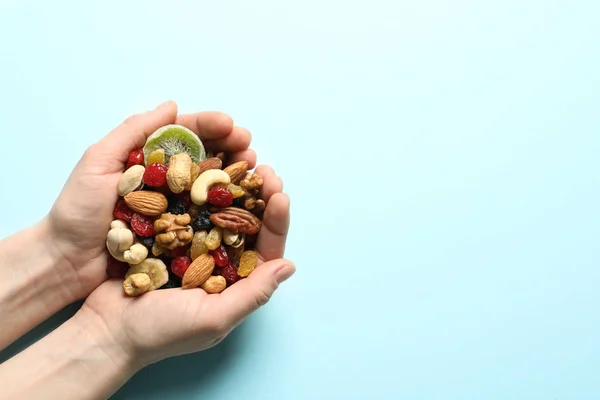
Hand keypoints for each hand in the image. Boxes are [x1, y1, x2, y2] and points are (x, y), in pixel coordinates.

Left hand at [47, 101, 255, 297]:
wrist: (66, 261)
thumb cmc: (77, 211)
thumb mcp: (99, 162)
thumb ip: (133, 132)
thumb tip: (171, 105)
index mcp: (148, 158)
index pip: (184, 134)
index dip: (210, 126)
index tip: (231, 125)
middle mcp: (166, 180)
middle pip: (205, 157)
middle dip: (231, 148)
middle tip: (249, 147)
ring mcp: (174, 207)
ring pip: (211, 185)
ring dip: (234, 175)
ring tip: (254, 169)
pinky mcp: (179, 234)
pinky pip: (207, 217)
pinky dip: (227, 208)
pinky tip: (244, 202)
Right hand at [79, 164, 293, 366]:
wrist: (105, 330)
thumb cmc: (159, 333)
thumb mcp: (212, 318)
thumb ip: (252, 294)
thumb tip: (289, 266)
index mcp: (235, 284)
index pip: (266, 249)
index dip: (276, 222)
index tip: (280, 195)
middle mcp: (219, 263)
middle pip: (247, 225)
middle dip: (259, 196)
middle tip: (264, 169)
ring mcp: (193, 248)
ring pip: (221, 211)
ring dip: (234, 188)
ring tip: (242, 161)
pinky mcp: (168, 237)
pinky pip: (189, 208)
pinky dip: (199, 189)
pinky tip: (204, 169)